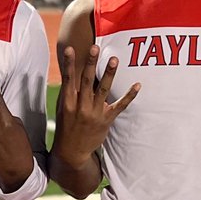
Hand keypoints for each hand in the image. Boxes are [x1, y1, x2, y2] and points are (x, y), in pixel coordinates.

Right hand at [52, 45, 138, 171]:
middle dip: (90, 64)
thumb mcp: (63, 108)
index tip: (70, 49)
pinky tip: (137, 85)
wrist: (72, 151)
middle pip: (86, 81)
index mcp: (67, 102)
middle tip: (94, 48)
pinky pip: (120, 105)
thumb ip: (70, 92)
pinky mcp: (106, 120)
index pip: (68, 79)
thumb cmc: (68, 126)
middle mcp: (81, 106)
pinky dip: (129, 95)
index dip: (69, 64)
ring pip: (103, 90)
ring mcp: (95, 113)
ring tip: (114, 60)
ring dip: (109, 74)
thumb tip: (73, 72)